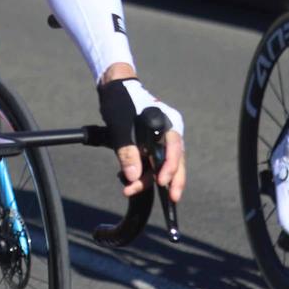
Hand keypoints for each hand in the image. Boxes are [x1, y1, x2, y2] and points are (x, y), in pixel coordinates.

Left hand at [98, 74, 186, 201]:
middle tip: (172, 199)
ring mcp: (161, 138)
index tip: (161, 182)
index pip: (174, 149)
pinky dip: (146, 173)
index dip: (169, 167)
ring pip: (164, 164)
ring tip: (136, 190)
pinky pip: (154, 162)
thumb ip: (127, 151)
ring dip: (153, 179)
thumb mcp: (120, 126)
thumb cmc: (120, 102)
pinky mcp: (151, 144)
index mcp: (168, 122)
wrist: (113, 88)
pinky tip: (135, 183)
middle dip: (173, 180)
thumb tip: (134, 177)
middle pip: (175, 160)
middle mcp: (168, 132)